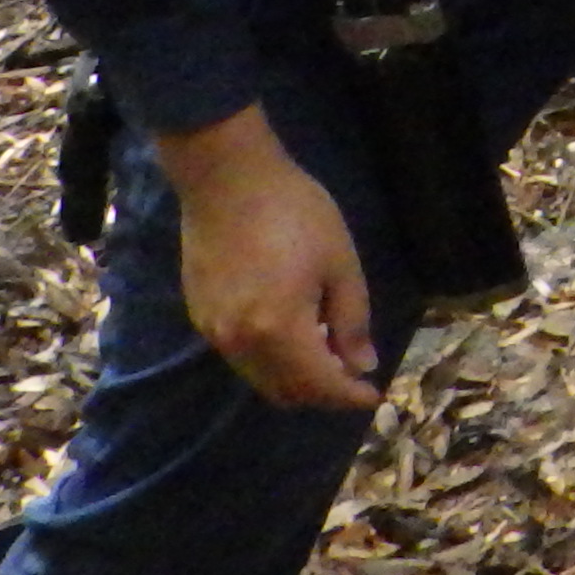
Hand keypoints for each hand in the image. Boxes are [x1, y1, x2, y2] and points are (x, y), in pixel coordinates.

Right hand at [153, 108, 381, 410]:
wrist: (227, 178)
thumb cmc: (294, 212)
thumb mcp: (339, 262)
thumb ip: (351, 320)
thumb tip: (362, 364)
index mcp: (279, 330)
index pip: (319, 384)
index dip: (349, 396)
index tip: (374, 397)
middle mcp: (240, 343)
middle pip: (285, 392)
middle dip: (322, 392)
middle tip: (352, 373)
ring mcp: (214, 332)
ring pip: (260, 379)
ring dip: (294, 378)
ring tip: (325, 350)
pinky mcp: (200, 317)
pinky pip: (240, 358)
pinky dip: (269, 360)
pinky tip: (290, 331)